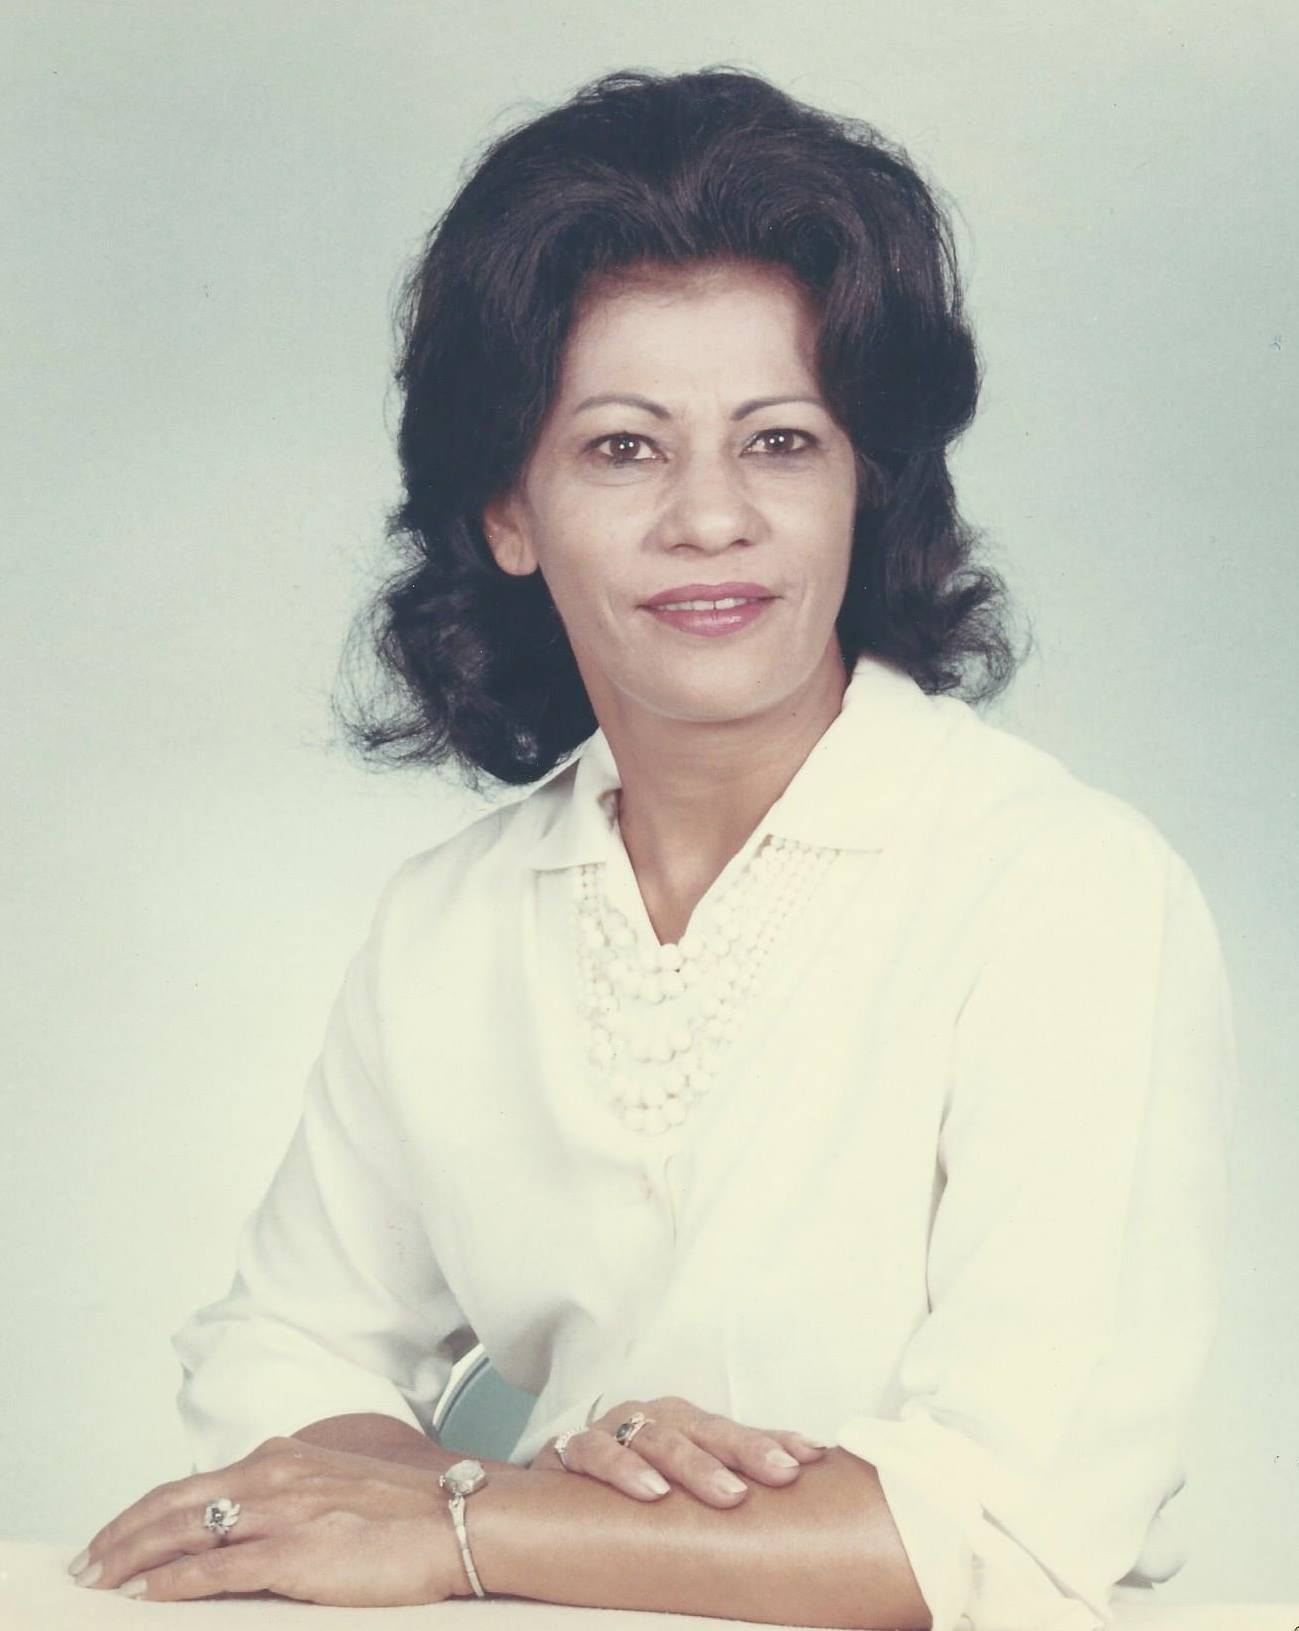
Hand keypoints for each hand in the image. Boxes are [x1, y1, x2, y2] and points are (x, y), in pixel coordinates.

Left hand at [67, 1436, 469, 1604]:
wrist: (459, 1518)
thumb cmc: (408, 1512)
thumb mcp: (337, 1486)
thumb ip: (290, 1496)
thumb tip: (251, 1525)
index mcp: (282, 1457)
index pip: (192, 1484)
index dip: (144, 1512)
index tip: (114, 1537)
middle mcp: (272, 1474)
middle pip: (172, 1503)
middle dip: (120, 1536)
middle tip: (85, 1564)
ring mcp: (280, 1513)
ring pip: (181, 1533)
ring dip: (130, 1560)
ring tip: (97, 1583)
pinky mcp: (293, 1554)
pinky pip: (213, 1572)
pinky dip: (169, 1585)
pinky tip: (142, 1598)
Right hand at [531, 1395, 828, 1506]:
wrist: (552, 1482)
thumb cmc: (630, 1479)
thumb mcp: (680, 1479)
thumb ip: (730, 1476)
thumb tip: (803, 1481)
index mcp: (685, 1423)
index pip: (737, 1430)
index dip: (775, 1439)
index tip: (813, 1456)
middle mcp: (653, 1418)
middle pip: (706, 1429)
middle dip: (748, 1450)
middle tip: (782, 1473)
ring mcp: (614, 1430)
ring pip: (658, 1437)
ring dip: (694, 1464)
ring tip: (727, 1492)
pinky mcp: (573, 1450)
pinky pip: (597, 1453)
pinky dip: (624, 1469)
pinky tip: (652, 1492)